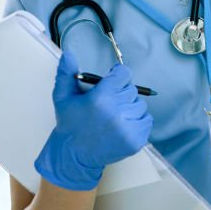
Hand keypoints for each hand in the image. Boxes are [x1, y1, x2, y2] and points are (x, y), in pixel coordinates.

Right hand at [35, 51, 153, 190]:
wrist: (73, 156)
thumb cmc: (70, 125)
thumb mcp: (63, 97)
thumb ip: (67, 73)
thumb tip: (69, 53)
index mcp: (101, 99)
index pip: (124, 74)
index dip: (117, 77)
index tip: (111, 83)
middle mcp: (117, 113)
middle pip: (132, 90)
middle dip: (121, 93)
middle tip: (107, 104)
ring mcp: (128, 128)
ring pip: (140, 105)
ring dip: (130, 108)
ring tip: (114, 116)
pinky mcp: (136, 140)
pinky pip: (147, 120)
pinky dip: (137, 121)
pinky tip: (122, 125)